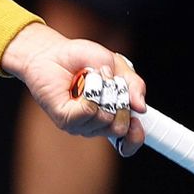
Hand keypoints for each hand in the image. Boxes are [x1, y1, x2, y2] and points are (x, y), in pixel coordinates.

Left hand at [3, 24, 146, 153]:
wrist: (52, 51)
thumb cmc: (82, 59)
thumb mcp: (117, 65)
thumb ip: (134, 85)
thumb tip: (141, 108)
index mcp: (112, 116)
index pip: (128, 142)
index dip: (136, 136)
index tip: (137, 118)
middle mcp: (96, 124)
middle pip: (120, 127)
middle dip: (120, 99)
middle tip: (109, 80)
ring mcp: (80, 124)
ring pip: (105, 117)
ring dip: (103, 90)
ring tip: (91, 77)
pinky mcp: (65, 118)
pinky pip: (88, 111)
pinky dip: (90, 92)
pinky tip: (82, 82)